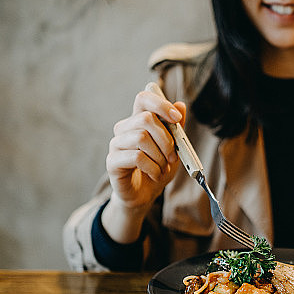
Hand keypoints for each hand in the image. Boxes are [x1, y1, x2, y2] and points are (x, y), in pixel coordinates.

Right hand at [101, 89, 185, 242]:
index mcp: (138, 121)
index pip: (143, 98)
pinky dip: (152, 167)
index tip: (177, 118)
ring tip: (163, 167)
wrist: (144, 195)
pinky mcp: (112, 161)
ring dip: (160, 156)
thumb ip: (177, 128)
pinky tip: (155, 174)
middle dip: (166, 138)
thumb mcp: (173, 149)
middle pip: (145, 118)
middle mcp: (124, 129)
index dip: (161, 104)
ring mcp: (116, 144)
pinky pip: (136, 157)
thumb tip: (181, 104)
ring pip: (141, 138)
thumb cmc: (157, 169)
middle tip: (173, 156)